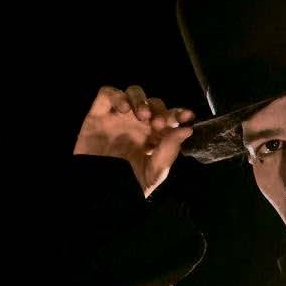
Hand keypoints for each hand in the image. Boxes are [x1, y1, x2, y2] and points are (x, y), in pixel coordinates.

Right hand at [73, 84, 194, 195]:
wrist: (98, 192)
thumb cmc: (126, 185)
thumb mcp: (154, 172)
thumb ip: (169, 151)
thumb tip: (187, 130)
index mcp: (153, 136)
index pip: (169, 118)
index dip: (178, 114)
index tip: (187, 117)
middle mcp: (137, 124)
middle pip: (154, 103)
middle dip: (160, 110)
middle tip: (160, 124)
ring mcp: (118, 118)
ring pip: (133, 93)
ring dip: (141, 100)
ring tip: (143, 116)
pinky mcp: (98, 114)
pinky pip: (107, 94)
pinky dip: (116, 96)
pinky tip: (124, 110)